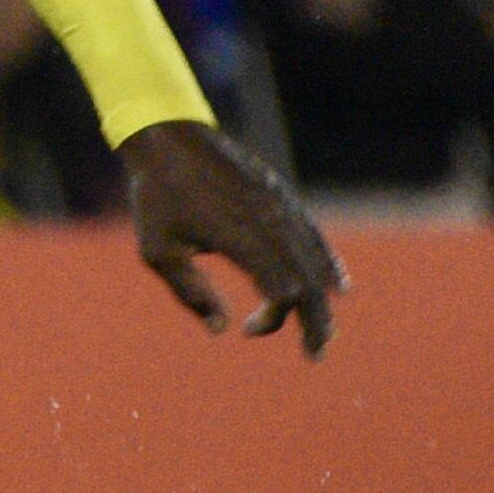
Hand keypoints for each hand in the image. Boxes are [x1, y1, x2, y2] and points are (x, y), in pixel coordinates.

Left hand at [121, 119, 344, 354]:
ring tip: (323, 331)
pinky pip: (312, 234)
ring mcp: (280, 205)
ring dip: (323, 298)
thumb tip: (221, 329)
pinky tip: (337, 283)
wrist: (169, 137)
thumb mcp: (158, 250)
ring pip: (315, 258)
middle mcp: (269, 220)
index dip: (275, 318)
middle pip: (309, 279)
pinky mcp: (281, 195)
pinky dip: (326, 262)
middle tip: (315, 355)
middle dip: (316, 321)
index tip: (248, 330)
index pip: (282, 288)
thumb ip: (190, 292)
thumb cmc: (157, 197)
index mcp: (240, 236)